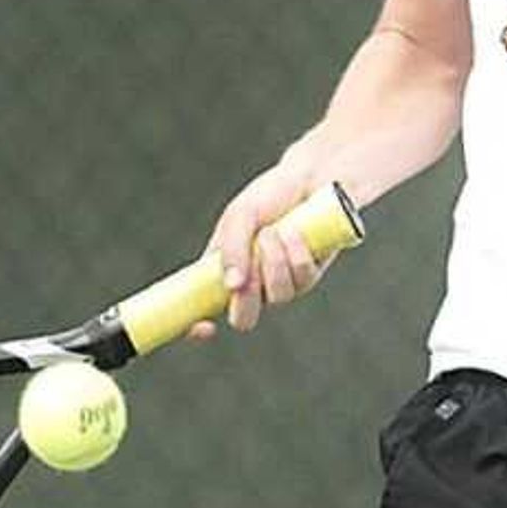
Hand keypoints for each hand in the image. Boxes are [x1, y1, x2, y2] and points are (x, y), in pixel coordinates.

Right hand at [196, 161, 338, 337]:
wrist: (311, 179)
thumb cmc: (270, 197)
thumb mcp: (240, 216)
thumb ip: (231, 247)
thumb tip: (231, 285)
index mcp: (222, 271)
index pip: (201, 309)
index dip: (195, 328)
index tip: (203, 328)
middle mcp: (251, 284)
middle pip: (243, 319)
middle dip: (246, 300)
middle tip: (249, 271)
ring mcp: (281, 283)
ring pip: (277, 297)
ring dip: (274, 262)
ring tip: (274, 231)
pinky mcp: (308, 277)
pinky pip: (302, 279)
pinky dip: (296, 253)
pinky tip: (294, 231)